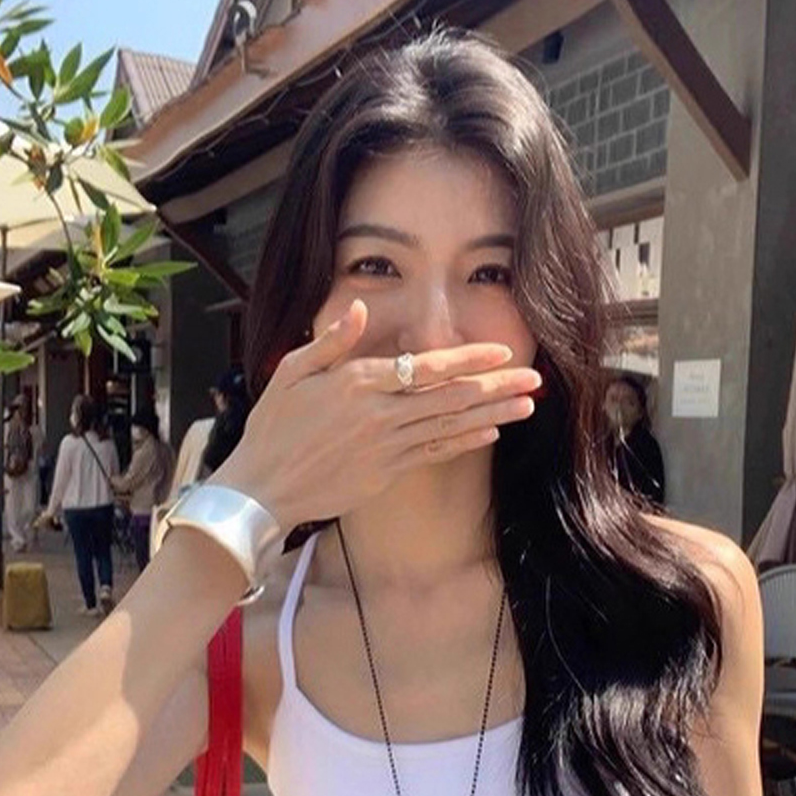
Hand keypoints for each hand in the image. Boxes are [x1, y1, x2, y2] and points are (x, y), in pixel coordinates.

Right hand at [209, 300, 541, 529]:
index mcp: (357, 383)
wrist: (262, 487)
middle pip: (449, 397)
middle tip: (533, 379)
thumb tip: (359, 308)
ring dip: (492, 415)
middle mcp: (379, 414)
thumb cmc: (273, 426)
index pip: (424, 367)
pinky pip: (434, 453)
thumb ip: (332, 340)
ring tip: (527, 406)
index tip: (500, 353)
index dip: (467, 360)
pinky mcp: (387, 472)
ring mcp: (386, 446)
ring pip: (449, 425)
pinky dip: (464, 442)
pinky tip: (492, 433)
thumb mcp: (291, 371)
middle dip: (495, 387)